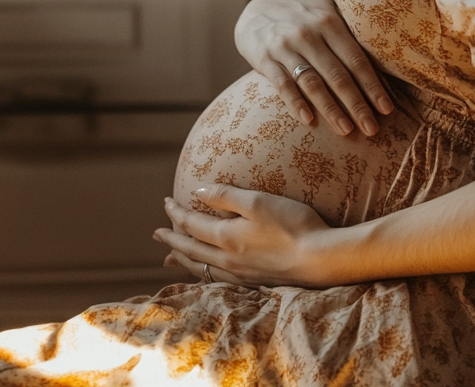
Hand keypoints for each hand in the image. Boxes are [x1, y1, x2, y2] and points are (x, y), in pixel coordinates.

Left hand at [154, 186, 332, 288]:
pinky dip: (201, 272)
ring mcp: (239, 274)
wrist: (318, 259)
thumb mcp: (259, 202)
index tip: (166, 202)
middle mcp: (227, 259)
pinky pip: (214, 278)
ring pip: (200, 267)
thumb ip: (226, 196)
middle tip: (156, 234)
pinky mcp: (252, 281)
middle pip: (190, 249)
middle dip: (171, 239)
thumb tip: (197, 193)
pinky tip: (204, 272)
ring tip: (169, 258)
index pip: (190, 224)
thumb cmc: (292, 224)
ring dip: (182, 259)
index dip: (176, 212)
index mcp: (226, 237)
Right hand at [234, 0, 392, 135]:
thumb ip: (350, 24)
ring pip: (311, 83)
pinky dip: (295, 103)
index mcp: (329, 20)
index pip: (356, 58)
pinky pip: (281, 84)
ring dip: (330, 109)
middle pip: (338, 75)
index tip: (386, 109)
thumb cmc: (303, 12)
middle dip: (357, 104)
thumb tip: (389, 46)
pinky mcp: (263, 57)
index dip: (372, 85)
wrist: (254, 6)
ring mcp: (285, 45)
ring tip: (346, 131)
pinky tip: (308, 121)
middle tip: (372, 129)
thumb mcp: (327, 6)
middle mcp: (308, 33)